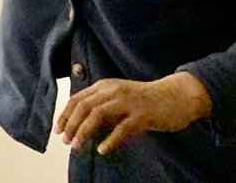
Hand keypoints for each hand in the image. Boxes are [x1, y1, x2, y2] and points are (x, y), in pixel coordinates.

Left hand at [56, 73, 213, 155]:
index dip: (65, 115)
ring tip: (77, 146)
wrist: (177, 96)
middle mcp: (113, 91)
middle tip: (65, 141)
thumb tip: (81, 124)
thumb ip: (102, 107)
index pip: (77, 99)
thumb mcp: (119, 98)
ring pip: (97, 114)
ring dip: (84, 131)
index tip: (58, 130)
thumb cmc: (146, 100)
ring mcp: (128, 102)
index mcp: (105, 86)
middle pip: (83, 106)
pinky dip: (109, 140)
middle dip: (71, 125)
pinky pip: (121, 128)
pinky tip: (102, 150)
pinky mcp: (142, 115)